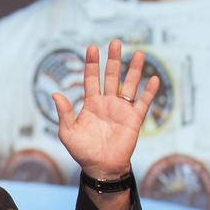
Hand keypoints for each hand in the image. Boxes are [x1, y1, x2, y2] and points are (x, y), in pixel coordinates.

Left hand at [53, 39, 159, 179]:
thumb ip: (64, 113)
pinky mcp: (134, 119)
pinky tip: (154, 79)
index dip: (91, 64)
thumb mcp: (67, 132)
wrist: (101, 167)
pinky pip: (143, 102)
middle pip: (111, 76)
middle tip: (115, 42)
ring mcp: (121, 109)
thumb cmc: (82, 151)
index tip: (92, 47)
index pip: (91, 78)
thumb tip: (55, 94)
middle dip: (113, 60)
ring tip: (139, 53)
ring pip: (129, 85)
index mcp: (90, 103)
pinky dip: (149, 91)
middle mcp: (107, 102)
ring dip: (134, 70)